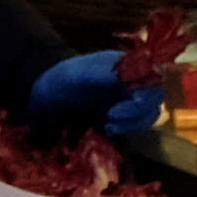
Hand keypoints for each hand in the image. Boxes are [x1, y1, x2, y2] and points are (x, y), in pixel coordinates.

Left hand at [30, 49, 164, 141]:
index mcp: (128, 66)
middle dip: (138, 113)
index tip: (125, 106)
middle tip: (112, 120)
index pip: (154, 79)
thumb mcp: (79, 75)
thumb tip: (128, 77)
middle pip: (153, 99)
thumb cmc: (61, 79)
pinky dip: (127, 130)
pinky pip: (135, 126)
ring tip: (109, 127)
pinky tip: (108, 131)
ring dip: (133, 124)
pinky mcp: (121, 116)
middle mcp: (133, 82)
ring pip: (147, 114)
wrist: (43, 94)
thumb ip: (103, 75)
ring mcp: (128, 99)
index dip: (146, 94)